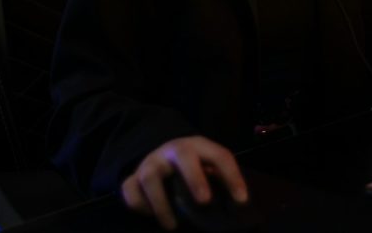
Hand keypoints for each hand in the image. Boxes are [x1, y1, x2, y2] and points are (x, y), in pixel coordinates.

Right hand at [120, 136, 246, 229]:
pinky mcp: (133, 178)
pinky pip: (130, 190)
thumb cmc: (195, 168)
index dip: (232, 176)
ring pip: (149, 177)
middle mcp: (173, 150)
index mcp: (199, 147)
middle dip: (194, 177)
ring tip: (173, 226)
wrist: (163, 158)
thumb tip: (240, 208)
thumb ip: (222, 182)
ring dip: (161, 203)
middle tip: (204, 201)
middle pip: (183, 154)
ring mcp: (151, 163)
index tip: (241, 200)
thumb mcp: (210, 167)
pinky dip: (139, 205)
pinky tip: (152, 215)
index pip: (219, 156)